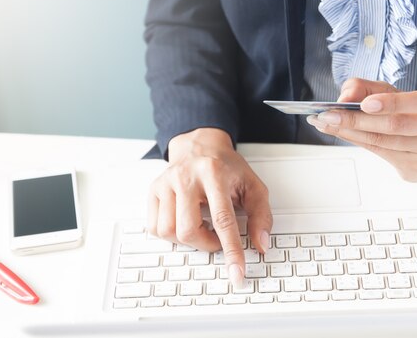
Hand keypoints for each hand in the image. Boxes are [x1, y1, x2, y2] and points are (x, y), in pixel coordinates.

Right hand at [147, 128, 271, 286]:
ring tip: (201, 226)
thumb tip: (261, 245)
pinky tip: (184, 222)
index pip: (223, 219)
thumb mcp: (253, 186)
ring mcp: (166, 183)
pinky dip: (171, 234)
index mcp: (214, 174)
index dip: (231, 249)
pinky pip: (154, 227)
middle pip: (188, 230)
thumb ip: (261, 215)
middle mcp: (186, 177)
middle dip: (206, 244)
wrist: (201, 145)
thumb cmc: (227, 168)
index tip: (236, 271)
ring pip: (168, 231)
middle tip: (217, 237)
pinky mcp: (154, 190)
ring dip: (188, 239)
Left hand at [307, 78, 416, 181]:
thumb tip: (345, 97)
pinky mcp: (416, 169)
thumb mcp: (395, 92)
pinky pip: (380, 154)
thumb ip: (368, 87)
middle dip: (358, 120)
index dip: (392, 103)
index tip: (365, 103)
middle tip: (330, 115)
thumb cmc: (414, 112)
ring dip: (351, 132)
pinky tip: (340, 133)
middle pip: (396, 125)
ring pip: (385, 142)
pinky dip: (356, 142)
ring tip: (327, 123)